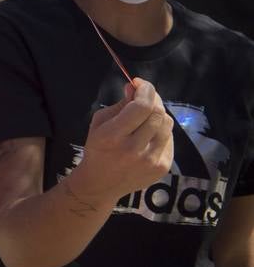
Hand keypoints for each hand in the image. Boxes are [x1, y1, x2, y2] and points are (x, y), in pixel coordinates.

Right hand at [73, 78, 173, 202]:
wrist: (101, 183)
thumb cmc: (98, 149)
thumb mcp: (99, 123)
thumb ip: (119, 105)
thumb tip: (135, 87)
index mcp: (113, 136)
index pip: (141, 106)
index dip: (145, 90)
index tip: (140, 83)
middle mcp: (134, 149)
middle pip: (157, 113)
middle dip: (153, 98)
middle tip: (144, 96)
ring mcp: (151, 160)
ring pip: (167, 124)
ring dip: (158, 114)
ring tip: (146, 116)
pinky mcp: (163, 167)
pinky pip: (169, 139)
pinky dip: (161, 131)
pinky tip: (149, 134)